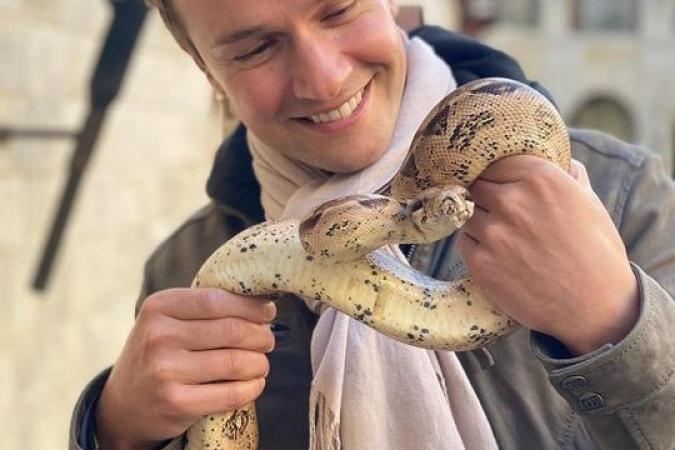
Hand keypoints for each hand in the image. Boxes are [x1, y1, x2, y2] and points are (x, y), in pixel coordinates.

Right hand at [95, 288, 275, 449]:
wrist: (123, 405)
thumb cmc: (158, 354)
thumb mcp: (168, 321)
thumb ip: (205, 308)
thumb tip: (263, 305)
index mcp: (159, 307)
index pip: (217, 300)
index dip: (251, 306)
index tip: (267, 312)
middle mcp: (159, 336)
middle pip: (233, 330)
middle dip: (261, 336)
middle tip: (267, 341)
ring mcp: (165, 371)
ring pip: (236, 361)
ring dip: (260, 363)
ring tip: (260, 363)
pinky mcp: (176, 402)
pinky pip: (231, 393)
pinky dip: (252, 387)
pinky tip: (254, 383)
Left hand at [458, 156, 638, 354]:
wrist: (595, 308)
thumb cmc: (597, 253)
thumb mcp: (590, 203)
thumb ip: (569, 175)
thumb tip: (560, 158)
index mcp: (541, 178)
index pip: (496, 161)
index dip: (498, 174)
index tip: (501, 184)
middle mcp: (513, 201)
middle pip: (476, 184)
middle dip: (486, 196)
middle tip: (499, 211)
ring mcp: (493, 233)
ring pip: (466, 212)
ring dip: (478, 220)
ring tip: (502, 235)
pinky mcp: (480, 262)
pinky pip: (464, 240)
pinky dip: (476, 244)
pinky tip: (498, 255)